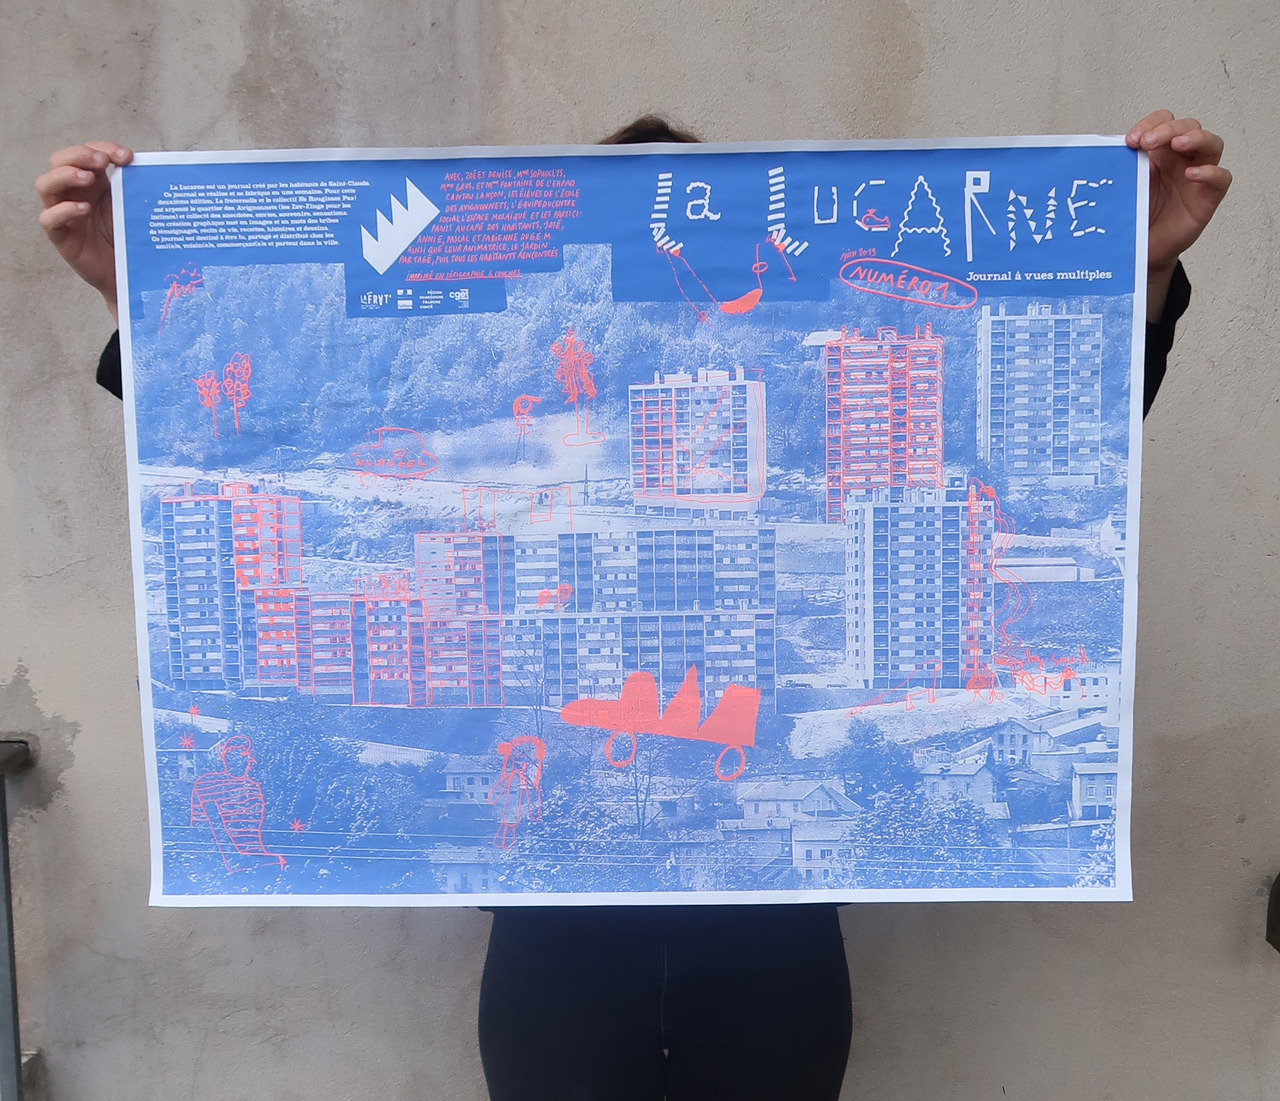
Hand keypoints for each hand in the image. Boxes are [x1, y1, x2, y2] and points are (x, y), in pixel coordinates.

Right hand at [36, 141, 133, 323]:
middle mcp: (74, 193)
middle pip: (59, 161)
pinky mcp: (61, 236)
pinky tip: (83, 209)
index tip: (127, 156)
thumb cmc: (131, 240)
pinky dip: (63, 210)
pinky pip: (49, 219)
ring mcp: (64, 214)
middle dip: (79, 154)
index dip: (103, 148)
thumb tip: (153, 167)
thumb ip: (136, 189)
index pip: (87, 153)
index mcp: (93, 183)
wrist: (130, 276)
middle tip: (102, 161)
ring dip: (65, 175)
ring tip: (87, 178)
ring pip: (46, 185)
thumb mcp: (134, 210)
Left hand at [1126, 112, 1229, 320]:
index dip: (1151, 124)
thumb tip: (1099, 154)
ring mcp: (1198, 176)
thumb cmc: (1134, 216)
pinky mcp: (1208, 196)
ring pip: (1211, 144)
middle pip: (1189, 127)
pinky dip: (1210, 172)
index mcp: (1160, 151)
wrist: (1141, 251)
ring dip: (1195, 138)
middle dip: (1169, 129)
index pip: (1164, 121)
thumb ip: (1119, 169)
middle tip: (1147, 142)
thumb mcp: (1124, 188)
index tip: (1131, 140)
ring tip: (1177, 144)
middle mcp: (1182, 159)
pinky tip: (1192, 174)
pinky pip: (1221, 178)